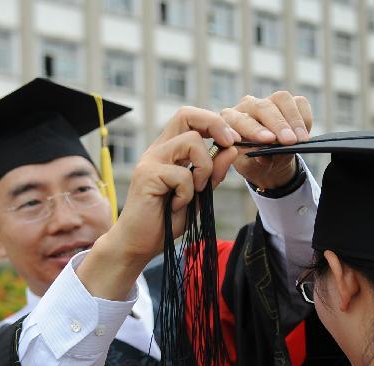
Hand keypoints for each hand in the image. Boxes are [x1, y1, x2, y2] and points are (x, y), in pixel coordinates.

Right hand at [78, 107, 238, 299]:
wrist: (140, 244)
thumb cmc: (167, 219)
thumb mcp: (199, 194)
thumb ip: (214, 173)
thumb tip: (232, 148)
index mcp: (170, 151)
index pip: (191, 118)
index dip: (215, 123)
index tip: (234, 140)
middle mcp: (159, 150)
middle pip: (187, 114)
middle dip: (215, 125)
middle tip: (230, 143)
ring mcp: (151, 160)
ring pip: (191, 142)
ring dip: (204, 168)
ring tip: (195, 192)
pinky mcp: (147, 175)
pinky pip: (182, 175)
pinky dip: (188, 194)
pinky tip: (177, 206)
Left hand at [221, 92, 312, 189]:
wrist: (270, 163)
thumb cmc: (254, 163)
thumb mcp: (252, 168)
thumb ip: (256, 161)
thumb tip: (264, 157)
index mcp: (231, 121)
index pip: (238, 120)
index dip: (254, 129)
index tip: (268, 140)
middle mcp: (248, 106)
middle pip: (262, 106)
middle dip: (278, 124)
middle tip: (290, 141)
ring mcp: (269, 101)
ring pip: (282, 99)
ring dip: (294, 120)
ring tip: (301, 140)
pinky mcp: (288, 102)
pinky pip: (299, 102)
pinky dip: (304, 118)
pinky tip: (304, 135)